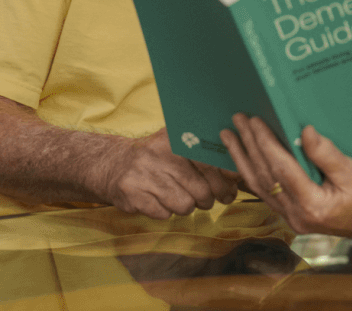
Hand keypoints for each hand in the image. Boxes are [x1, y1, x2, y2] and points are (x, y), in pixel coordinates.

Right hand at [97, 128, 240, 219]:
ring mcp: (144, 174)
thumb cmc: (156, 158)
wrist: (111, 164)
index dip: (225, 179)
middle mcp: (159, 153)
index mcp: (175, 138)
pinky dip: (165, 212)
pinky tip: (159, 200)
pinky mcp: (133, 194)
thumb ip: (206, 155)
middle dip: (208, 199)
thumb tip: (239, 175)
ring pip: (184, 205)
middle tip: (208, 199)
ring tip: (180, 197)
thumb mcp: (177, 145)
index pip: (210, 162)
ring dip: (186, 206)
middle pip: (201, 189)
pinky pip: (164, 214)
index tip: (232, 188)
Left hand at [221, 114, 351, 240]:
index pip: (280, 169)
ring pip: (260, 187)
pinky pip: (268, 192)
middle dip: (248, 147)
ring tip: (230, 137)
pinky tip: (246, 158)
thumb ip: (326, 154)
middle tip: (237, 121)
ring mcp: (295, 219)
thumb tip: (303, 132)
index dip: (265, 143)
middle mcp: (298, 216)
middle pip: (264, 177)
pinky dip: (254, 173)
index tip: (254, 120)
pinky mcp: (296, 215)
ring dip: (244, 159)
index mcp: (313, 206)